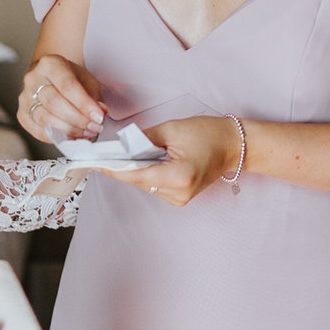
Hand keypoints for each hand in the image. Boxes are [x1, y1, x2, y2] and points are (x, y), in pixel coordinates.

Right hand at [19, 55, 104, 142]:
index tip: (98, 116)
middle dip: (78, 119)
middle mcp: (33, 79)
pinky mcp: (22, 115)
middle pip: (54, 103)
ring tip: (86, 132)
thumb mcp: (86, 80)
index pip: (67, 85)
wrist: (50, 78)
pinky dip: (57, 137)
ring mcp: (24, 98)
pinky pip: (38, 131)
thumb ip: (93, 96)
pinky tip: (72, 136)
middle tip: (94, 126)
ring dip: (69, 129)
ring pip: (45, 118)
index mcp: (50, 64)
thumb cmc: (68, 78)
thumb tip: (99, 112)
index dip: (84, 104)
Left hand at [109, 115, 241, 205]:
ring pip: (145, 185)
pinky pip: (154, 187)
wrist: (233, 145)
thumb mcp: (173, 129)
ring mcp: (180, 199)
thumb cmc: (208, 134)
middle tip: (110, 152)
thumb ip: (144, 139)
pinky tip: (151, 161)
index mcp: (178, 176)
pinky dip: (148, 174)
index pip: (136, 175)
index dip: (114, 169)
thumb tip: (121, 144)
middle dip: (125, 166)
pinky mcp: (180, 198)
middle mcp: (178, 193)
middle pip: (139, 182)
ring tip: (137, 153)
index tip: (96, 163)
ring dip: (137, 170)